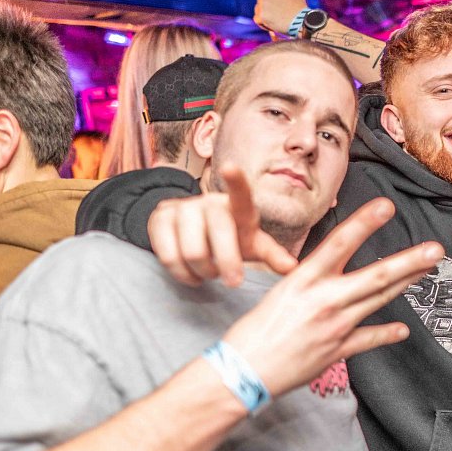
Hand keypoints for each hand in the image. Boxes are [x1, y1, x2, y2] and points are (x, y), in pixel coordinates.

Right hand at [149, 164, 298, 286]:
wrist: (194, 232)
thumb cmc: (232, 238)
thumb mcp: (254, 246)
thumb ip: (273, 255)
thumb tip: (292, 268)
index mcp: (237, 207)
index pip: (239, 193)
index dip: (236, 181)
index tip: (230, 168)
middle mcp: (209, 202)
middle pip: (218, 231)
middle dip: (228, 262)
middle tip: (234, 283)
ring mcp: (183, 208)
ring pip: (192, 250)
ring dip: (204, 271)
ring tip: (210, 274)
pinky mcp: (160, 219)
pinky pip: (168, 255)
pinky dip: (182, 273)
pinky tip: (191, 274)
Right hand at [223, 197, 442, 396]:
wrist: (243, 370)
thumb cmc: (256, 328)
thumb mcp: (281, 290)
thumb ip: (312, 278)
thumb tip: (332, 266)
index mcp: (304, 279)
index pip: (340, 243)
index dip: (365, 223)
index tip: (387, 206)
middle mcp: (324, 299)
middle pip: (376, 275)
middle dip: (409, 261)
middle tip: (435, 249)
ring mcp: (335, 326)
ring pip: (379, 300)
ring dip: (408, 284)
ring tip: (428, 270)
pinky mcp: (338, 350)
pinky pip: (370, 338)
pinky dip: (387, 334)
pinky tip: (403, 330)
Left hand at [254, 0, 309, 35]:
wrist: (302, 20)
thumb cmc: (300, 8)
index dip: (268, 1)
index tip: (273, 7)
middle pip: (259, 2)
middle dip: (265, 9)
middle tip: (274, 16)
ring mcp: (261, 5)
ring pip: (258, 11)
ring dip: (265, 17)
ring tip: (276, 22)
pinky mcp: (261, 16)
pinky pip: (257, 20)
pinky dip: (263, 24)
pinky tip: (272, 27)